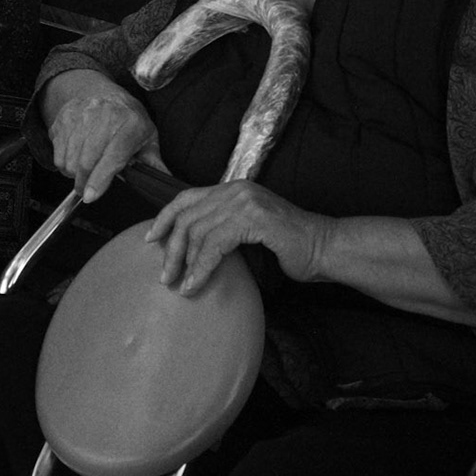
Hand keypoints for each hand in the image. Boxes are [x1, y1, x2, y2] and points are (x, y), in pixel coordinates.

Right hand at [44, 71, 163, 201]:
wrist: (101, 91)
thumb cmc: (127, 117)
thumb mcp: (147, 136)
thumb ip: (153, 162)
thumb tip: (165, 182)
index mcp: (130, 123)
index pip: (112, 156)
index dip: (100, 179)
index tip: (91, 196)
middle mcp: (103, 116)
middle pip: (86, 160)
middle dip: (83, 182)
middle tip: (86, 190)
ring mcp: (80, 116)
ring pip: (69, 158)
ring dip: (72, 173)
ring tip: (82, 172)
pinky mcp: (63, 119)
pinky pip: (57, 151)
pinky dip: (62, 162)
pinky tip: (73, 158)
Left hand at [145, 180, 332, 293]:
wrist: (325, 249)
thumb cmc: (288, 247)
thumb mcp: (246, 232)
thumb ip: (221, 229)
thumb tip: (186, 247)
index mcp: (233, 189)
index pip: (186, 197)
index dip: (165, 217)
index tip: (150, 239)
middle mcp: (236, 190)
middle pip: (188, 216)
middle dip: (172, 249)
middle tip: (164, 275)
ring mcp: (245, 202)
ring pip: (198, 232)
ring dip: (185, 263)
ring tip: (180, 286)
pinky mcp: (253, 219)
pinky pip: (214, 245)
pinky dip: (201, 267)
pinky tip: (196, 284)